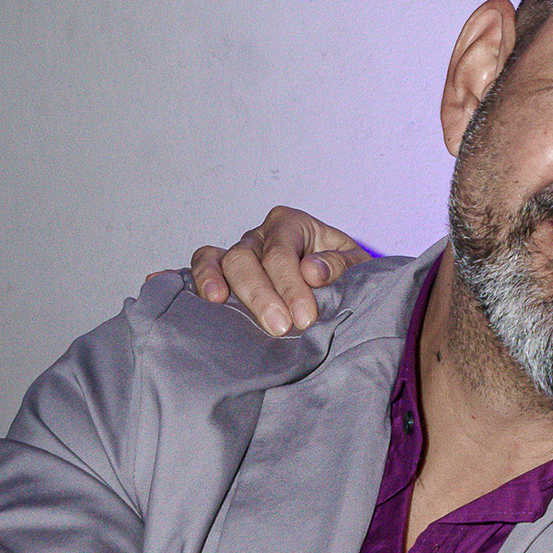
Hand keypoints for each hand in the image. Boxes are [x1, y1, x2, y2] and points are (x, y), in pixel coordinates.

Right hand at [189, 206, 366, 336]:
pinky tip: (198, 296)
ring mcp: (240, 251)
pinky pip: (202, 264)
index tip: (305, 318)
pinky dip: (197, 277)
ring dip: (226, 287)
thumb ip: (340, 264)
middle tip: (280, 328)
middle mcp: (261, 235)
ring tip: (232, 313)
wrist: (338, 281)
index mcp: (291, 224)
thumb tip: (312, 270)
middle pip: (247, 257)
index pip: (282, 252)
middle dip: (261, 294)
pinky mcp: (224, 270)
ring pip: (222, 262)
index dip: (291, 286)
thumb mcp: (356, 264)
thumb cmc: (344, 271)